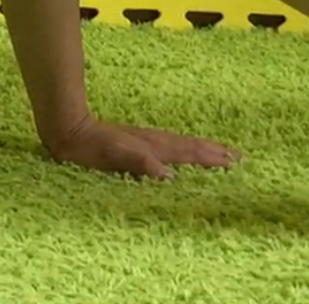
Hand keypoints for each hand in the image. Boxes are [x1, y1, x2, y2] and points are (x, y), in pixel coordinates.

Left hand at [44, 116, 242, 181]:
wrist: (69, 130)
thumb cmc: (92, 148)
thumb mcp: (116, 157)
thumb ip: (143, 163)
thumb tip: (171, 177)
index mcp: (153, 147)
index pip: (189, 153)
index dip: (211, 158)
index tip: (235, 162)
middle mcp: (154, 141)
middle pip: (190, 146)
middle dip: (214, 151)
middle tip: (239, 157)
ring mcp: (146, 139)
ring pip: (181, 143)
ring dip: (203, 148)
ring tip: (221, 151)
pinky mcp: (136, 141)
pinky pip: (170, 145)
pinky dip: (184, 147)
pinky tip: (182, 152)